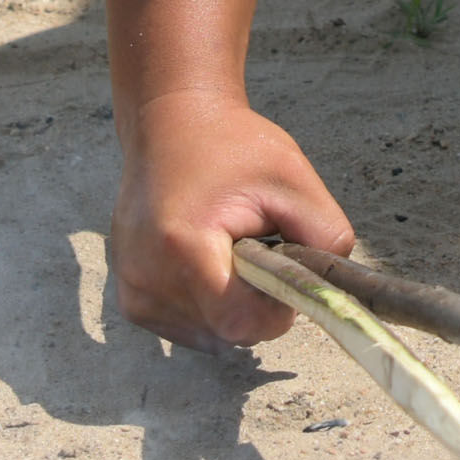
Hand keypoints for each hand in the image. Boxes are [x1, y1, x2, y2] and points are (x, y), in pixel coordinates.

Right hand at [114, 87, 357, 345]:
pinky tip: (209, 266)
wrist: (171, 124)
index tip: (280, 270)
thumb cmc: (233, 147)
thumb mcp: (295, 181)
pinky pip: (186, 327)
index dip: (274, 310)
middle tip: (256, 252)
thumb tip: (328, 293)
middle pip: (225, 332)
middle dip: (254, 304)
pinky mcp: (130, 296)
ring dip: (229, 306)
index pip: (240, 323)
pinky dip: (207, 308)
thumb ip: (327, 239)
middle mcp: (146, 276)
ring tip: (226, 252)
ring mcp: (133, 289)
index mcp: (182, 246)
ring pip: (208, 335)